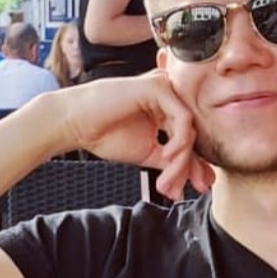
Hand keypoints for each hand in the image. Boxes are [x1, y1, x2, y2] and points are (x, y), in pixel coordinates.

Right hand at [51, 71, 213, 199]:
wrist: (74, 123)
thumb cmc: (104, 135)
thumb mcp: (148, 153)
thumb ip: (174, 161)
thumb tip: (202, 179)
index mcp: (166, 107)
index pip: (189, 136)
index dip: (193, 165)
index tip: (192, 189)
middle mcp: (168, 95)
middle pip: (193, 133)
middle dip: (190, 166)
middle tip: (184, 190)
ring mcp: (164, 87)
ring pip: (189, 129)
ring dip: (181, 160)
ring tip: (166, 181)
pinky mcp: (158, 86)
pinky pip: (182, 119)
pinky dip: (178, 143)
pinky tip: (165, 157)